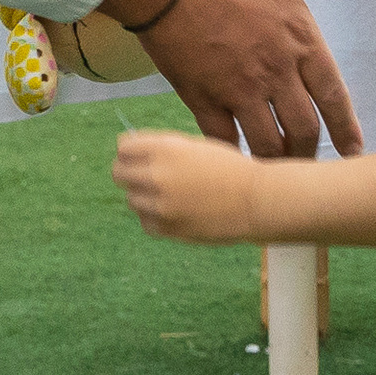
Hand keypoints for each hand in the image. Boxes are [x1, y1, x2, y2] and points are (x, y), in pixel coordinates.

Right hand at [103, 0, 362, 159]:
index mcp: (301, 40)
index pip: (334, 95)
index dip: (347, 128)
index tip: (353, 150)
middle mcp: (276, 72)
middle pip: (304, 129)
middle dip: (309, 153)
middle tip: (308, 165)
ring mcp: (238, 89)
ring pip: (267, 144)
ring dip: (275, 161)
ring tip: (275, 172)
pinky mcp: (202, 98)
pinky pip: (223, 140)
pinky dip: (231, 156)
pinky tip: (234, 163)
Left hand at [113, 124, 262, 241]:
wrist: (256, 200)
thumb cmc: (230, 168)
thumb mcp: (195, 145)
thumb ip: (161, 147)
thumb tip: (125, 148)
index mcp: (165, 148)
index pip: (123, 148)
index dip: (129, 151)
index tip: (137, 156)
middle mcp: (157, 175)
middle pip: (119, 173)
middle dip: (129, 173)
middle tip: (146, 177)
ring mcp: (160, 205)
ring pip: (132, 200)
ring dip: (144, 197)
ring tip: (170, 195)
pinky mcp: (168, 229)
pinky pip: (146, 222)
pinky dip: (154, 218)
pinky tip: (174, 212)